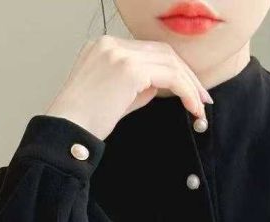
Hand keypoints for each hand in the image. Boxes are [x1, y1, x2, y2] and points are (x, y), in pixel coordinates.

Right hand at [44, 36, 212, 140]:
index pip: (150, 51)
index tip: (189, 91)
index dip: (174, 70)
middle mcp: (112, 43)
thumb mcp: (115, 96)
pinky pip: (170, 77)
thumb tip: (160, 85)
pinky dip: (186, 92)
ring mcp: (120, 53)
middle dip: (187, 76)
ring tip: (199, 107)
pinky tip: (192, 108)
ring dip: (190, 86)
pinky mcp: (129, 70)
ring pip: (170, 63)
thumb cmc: (86, 120)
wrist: (68, 129)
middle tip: (202, 99)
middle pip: (163, 52)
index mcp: (105, 46)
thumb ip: (137, 84)